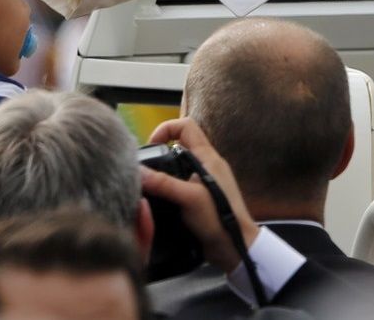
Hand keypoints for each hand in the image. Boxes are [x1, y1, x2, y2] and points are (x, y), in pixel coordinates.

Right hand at [142, 117, 259, 272]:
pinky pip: (180, 183)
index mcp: (208, 156)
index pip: (186, 126)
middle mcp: (207, 164)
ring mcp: (205, 180)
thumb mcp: (189, 198)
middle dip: (160, 153)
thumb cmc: (219, 217)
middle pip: (179, 145)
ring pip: (178, 166)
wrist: (235, 247)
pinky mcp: (201, 197)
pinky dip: (168, 187)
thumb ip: (164, 184)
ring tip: (148, 186)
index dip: (166, 129)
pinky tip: (159, 200)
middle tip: (145, 169)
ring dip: (163, 173)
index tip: (151, 145)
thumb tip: (138, 172)